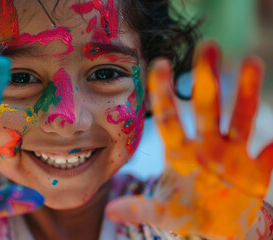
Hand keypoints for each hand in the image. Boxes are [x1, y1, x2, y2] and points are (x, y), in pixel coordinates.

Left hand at [105, 42, 271, 238]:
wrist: (216, 229)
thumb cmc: (185, 213)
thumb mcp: (162, 213)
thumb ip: (141, 210)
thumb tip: (112, 212)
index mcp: (179, 151)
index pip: (168, 116)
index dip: (163, 92)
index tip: (159, 62)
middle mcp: (206, 145)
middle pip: (206, 107)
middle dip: (206, 78)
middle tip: (207, 46)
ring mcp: (232, 155)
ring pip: (240, 119)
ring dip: (246, 93)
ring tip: (251, 62)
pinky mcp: (256, 172)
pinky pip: (268, 158)